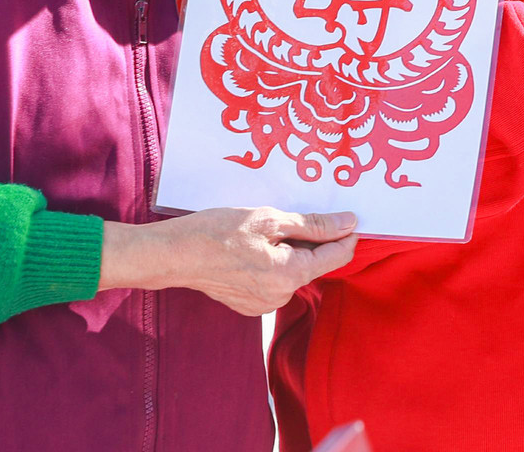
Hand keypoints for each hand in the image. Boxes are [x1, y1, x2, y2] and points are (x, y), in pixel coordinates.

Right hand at [101, 207, 357, 316]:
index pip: (336, 256)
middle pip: (314, 264)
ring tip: (264, 231)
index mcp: (290, 275)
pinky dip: (272, 263)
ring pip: (294, 272)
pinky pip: (274, 281)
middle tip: (288, 216)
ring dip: (290, 251)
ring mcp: (265, 305)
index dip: (346, 235)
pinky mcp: (251, 306)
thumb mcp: (268, 219)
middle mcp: (281, 296)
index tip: (349, 216)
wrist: (174, 255)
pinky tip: (252, 249)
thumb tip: (349, 224)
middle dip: (311, 240)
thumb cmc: (217, 232)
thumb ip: (312, 225)